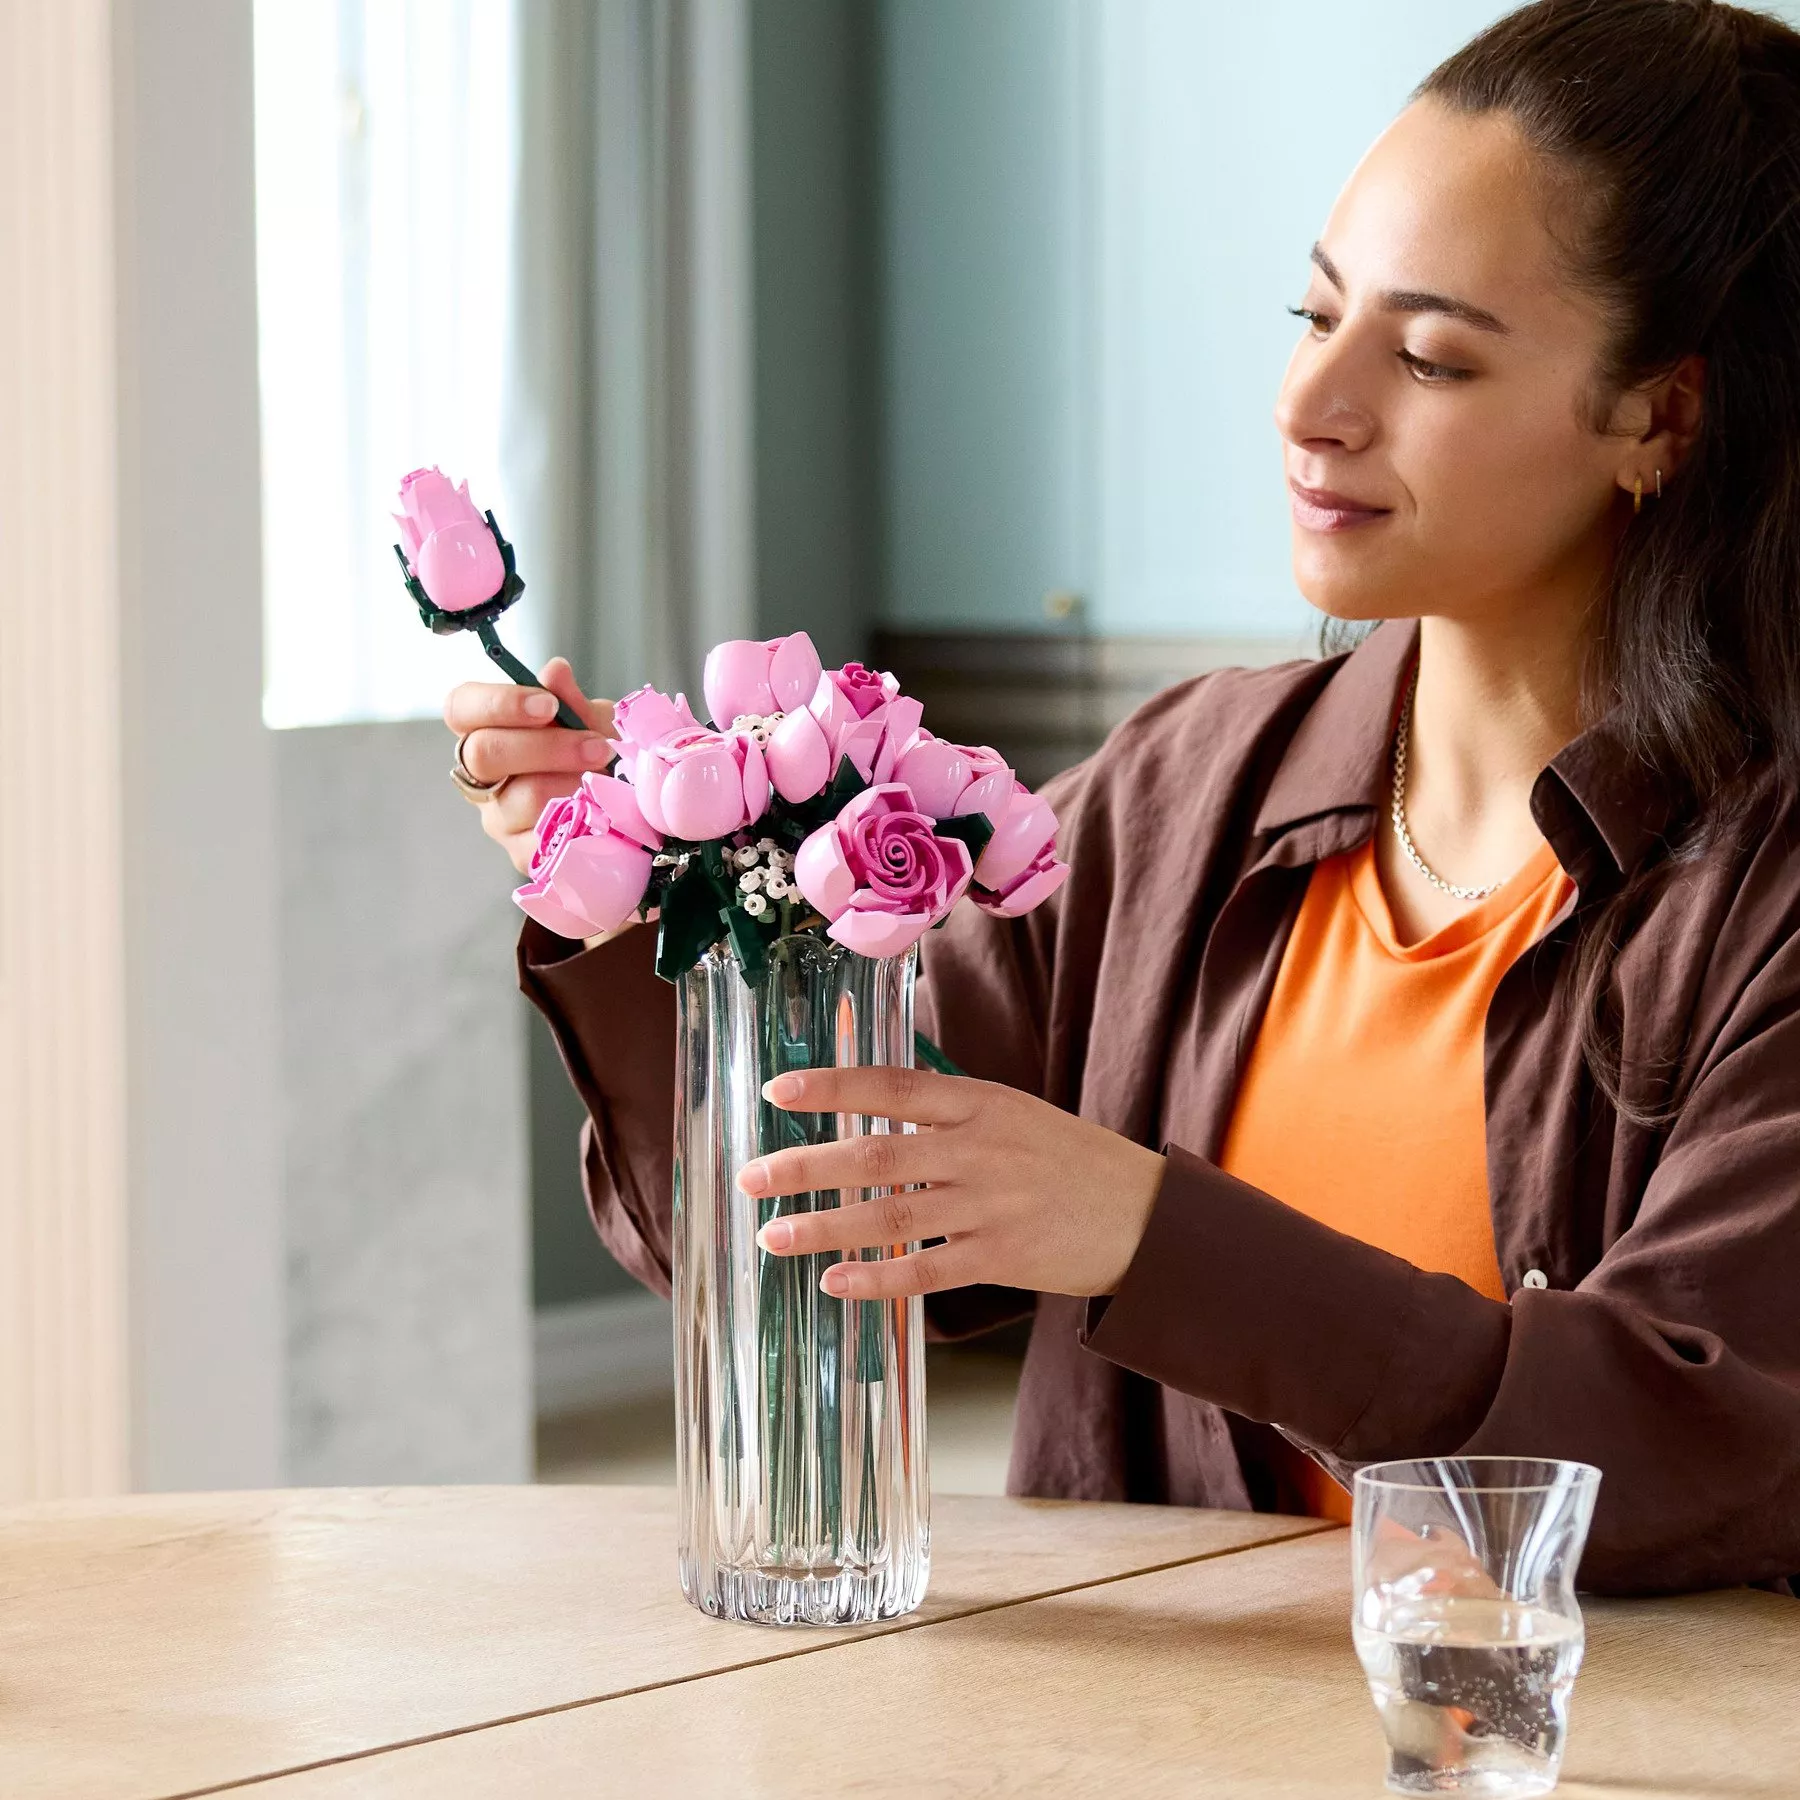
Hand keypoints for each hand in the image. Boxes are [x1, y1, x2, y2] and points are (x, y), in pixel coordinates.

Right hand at [442, 658, 614, 875]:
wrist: (625, 808)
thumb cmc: (594, 753)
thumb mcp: (590, 720)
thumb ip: (570, 700)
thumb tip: (554, 671)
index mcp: (485, 731)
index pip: (460, 708)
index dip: (498, 703)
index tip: (548, 704)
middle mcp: (481, 777)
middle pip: (485, 753)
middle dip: (547, 746)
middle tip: (598, 747)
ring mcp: (498, 819)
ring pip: (521, 798)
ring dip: (573, 784)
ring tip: (607, 780)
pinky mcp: (522, 855)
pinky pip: (545, 839)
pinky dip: (580, 821)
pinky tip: (602, 812)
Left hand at [739, 1066, 1165, 1300]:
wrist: (1147, 1214)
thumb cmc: (1070, 1159)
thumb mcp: (1013, 1113)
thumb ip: (947, 1111)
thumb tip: (866, 1109)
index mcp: (980, 1102)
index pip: (891, 1087)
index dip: (831, 1087)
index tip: (776, 1091)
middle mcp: (979, 1149)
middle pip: (877, 1155)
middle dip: (805, 1166)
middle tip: (751, 1177)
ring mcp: (990, 1205)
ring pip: (890, 1215)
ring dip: (825, 1226)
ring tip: (772, 1235)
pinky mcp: (1003, 1257)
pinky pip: (926, 1269)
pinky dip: (877, 1277)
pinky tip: (835, 1281)